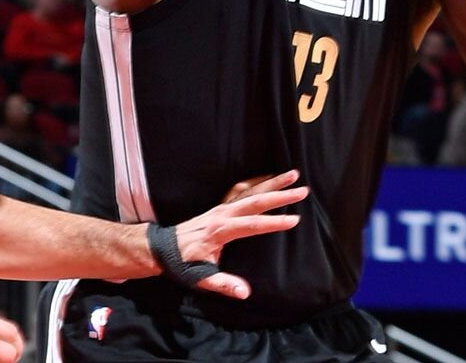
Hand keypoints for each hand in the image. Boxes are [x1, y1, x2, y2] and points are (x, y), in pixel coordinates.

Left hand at [172, 169, 308, 298]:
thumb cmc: (183, 264)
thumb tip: (245, 292)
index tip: (295, 220)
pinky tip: (270, 178)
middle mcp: (222, 215)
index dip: (274, 223)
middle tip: (303, 190)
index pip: (252, 225)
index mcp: (220, 231)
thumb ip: (223, 284)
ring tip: (293, 174)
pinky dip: (257, 181)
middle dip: (280, 195)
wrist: (162, 249)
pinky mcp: (220, 207)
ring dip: (272, 182)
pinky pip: (241, 190)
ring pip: (250, 191)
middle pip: (255, 201)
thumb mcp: (200, 278)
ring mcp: (221, 208)